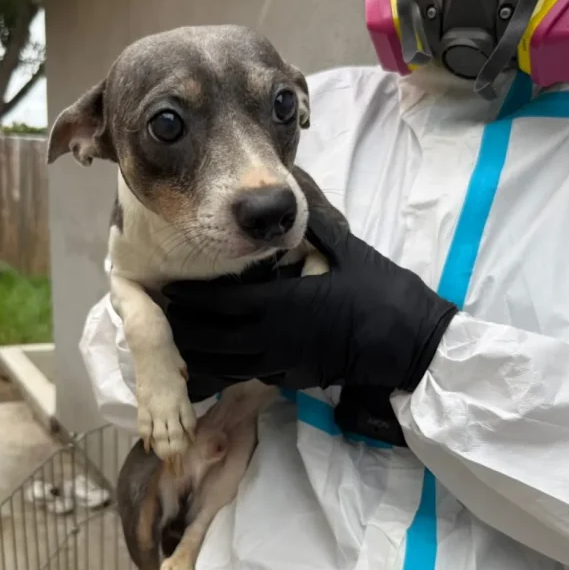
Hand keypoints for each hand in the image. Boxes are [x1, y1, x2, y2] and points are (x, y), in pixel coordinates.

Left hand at [162, 205, 458, 402]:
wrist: (406, 341)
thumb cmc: (376, 289)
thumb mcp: (343, 247)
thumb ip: (308, 221)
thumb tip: (286, 191)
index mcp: (281, 303)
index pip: (221, 304)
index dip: (191, 298)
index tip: (171, 287)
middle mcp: (272, 338)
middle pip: (212, 339)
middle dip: (185, 329)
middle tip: (163, 316)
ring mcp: (280, 363)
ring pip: (223, 364)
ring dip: (197, 353)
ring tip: (176, 340)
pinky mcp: (289, 378)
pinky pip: (245, 376)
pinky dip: (221, 370)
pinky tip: (209, 361)